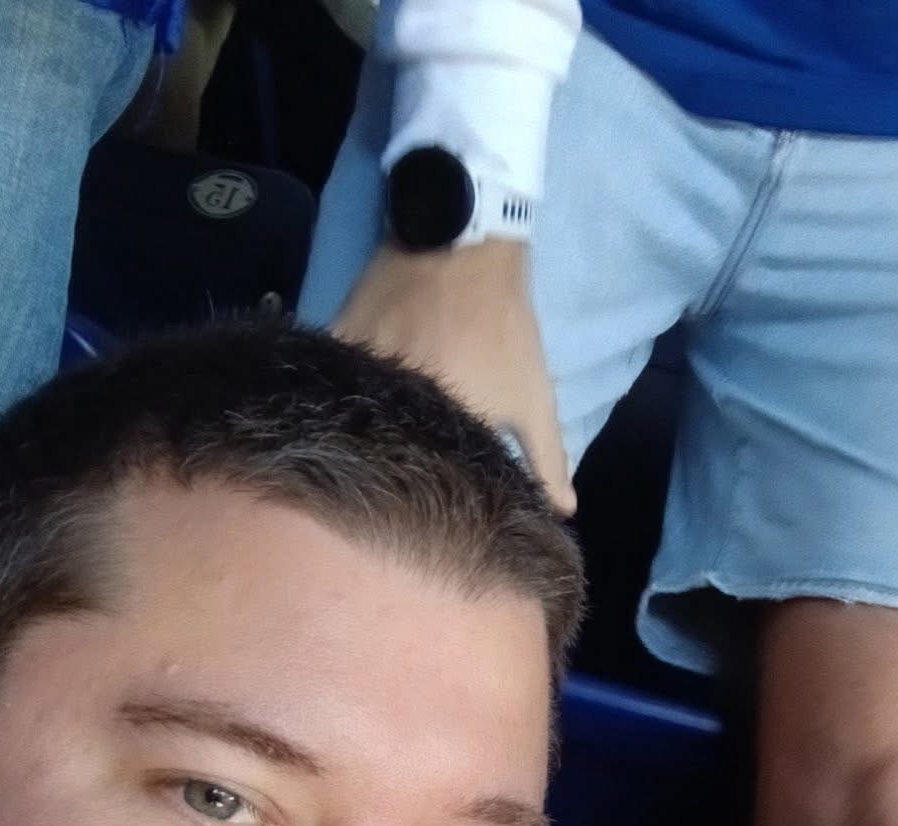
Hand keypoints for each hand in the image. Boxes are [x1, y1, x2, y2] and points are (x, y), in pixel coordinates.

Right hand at [332, 240, 575, 515]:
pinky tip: (350, 399)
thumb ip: (547, 458)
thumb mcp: (533, 397)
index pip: (428, 483)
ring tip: (381, 437)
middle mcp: (393, 407)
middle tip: (409, 466)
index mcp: (440, 430)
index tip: (438, 500)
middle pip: (386, 452)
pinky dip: (342, 391)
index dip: (435, 493)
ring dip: (367, 429)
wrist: (460, 243)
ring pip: (355, 417)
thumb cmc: (503, 327)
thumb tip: (564, 510)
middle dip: (399, 464)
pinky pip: (333, 379)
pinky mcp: (337, 340)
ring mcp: (360, 371)